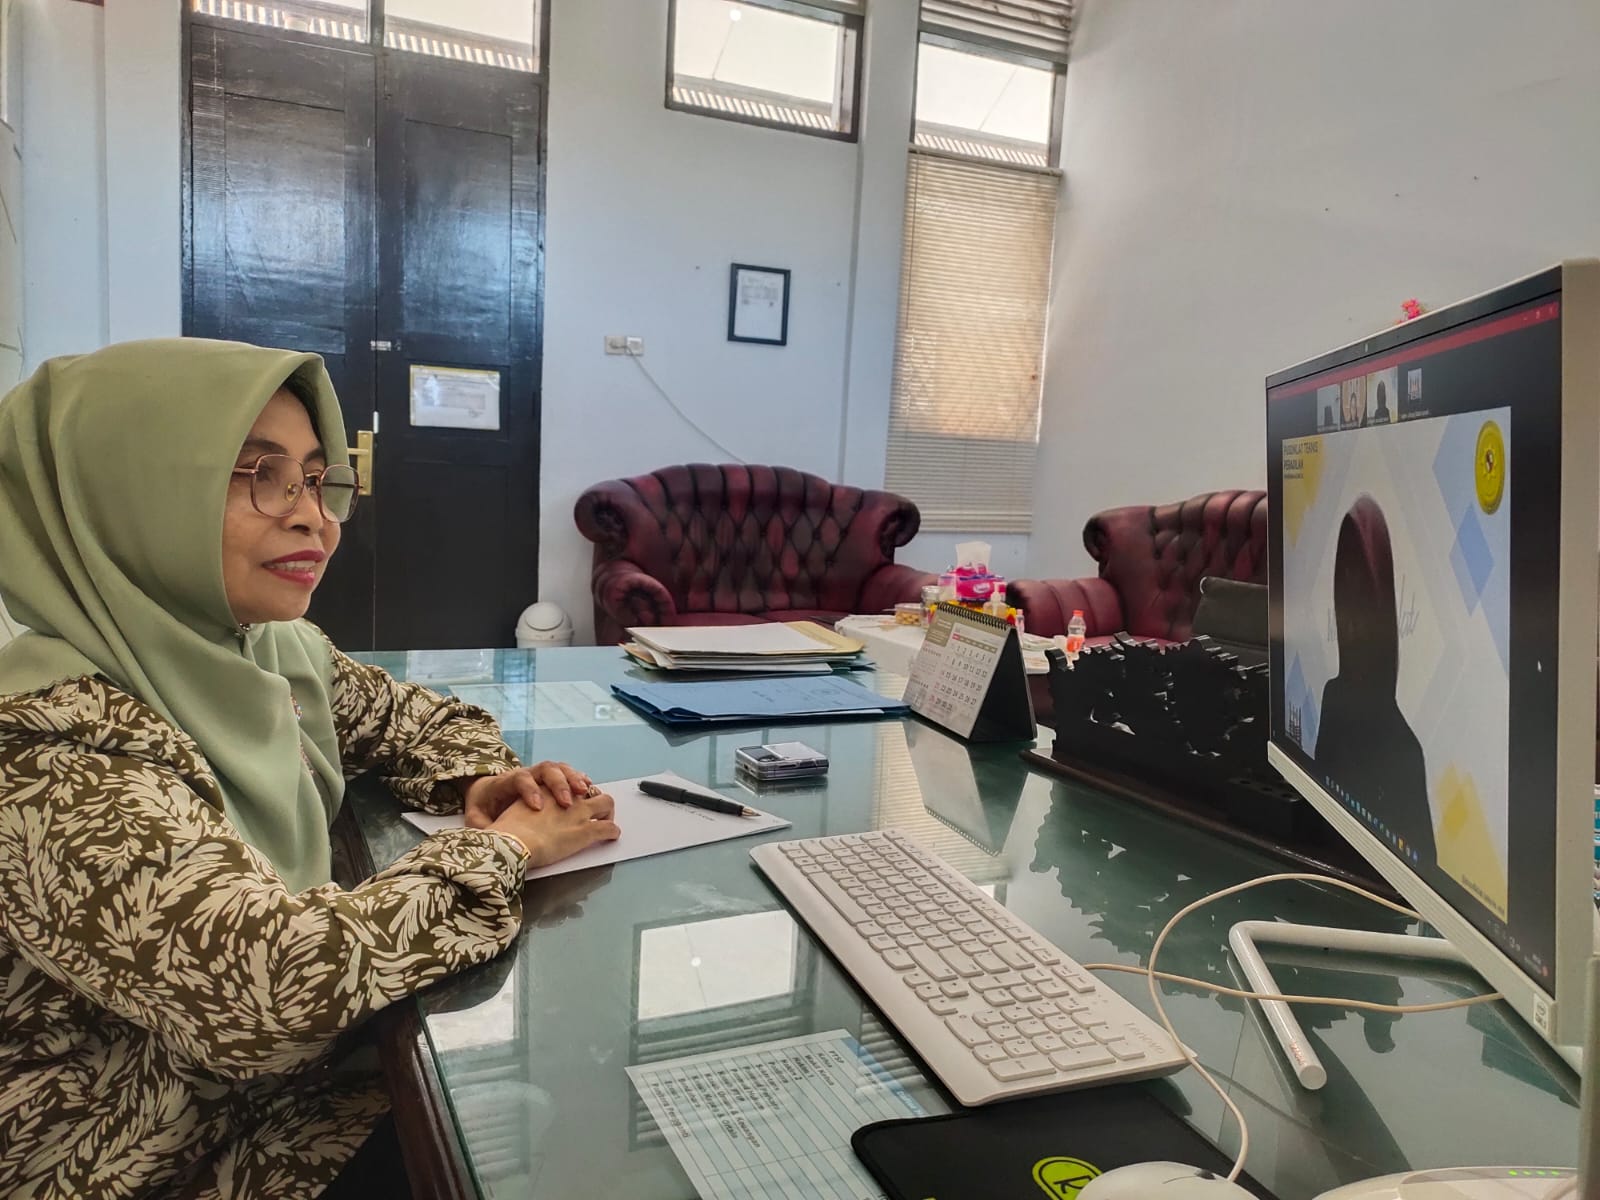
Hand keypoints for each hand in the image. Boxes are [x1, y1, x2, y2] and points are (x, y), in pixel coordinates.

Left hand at [461, 761, 593, 827]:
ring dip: (574, 779)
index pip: (519, 778)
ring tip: (585, 792)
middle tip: (567, 802)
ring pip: (560, 769)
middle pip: (545, 769)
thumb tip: (486, 839)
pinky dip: (579, 780)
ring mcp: (540, 776)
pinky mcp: (551, 782)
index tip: (537, 808)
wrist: (486, 793)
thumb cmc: (483, 807)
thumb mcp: (475, 818)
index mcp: (505, 782)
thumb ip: (481, 826)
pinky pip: (568, 775)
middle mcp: (526, 774)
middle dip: (558, 783)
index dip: (529, 790)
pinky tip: (589, 790)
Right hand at [489, 788, 620, 867]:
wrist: (512, 842)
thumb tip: (490, 824)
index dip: (572, 788)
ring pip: (606, 802)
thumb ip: (513, 811)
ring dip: (608, 811)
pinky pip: (608, 828)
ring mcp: (578, 813)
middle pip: (589, 789)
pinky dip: (612, 832)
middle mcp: (565, 798)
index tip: (576, 793)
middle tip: (594, 810)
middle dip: (594, 798)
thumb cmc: (504, 832)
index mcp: (545, 789)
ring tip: (608, 820)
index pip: (565, 781)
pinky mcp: (585, 831)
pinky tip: (612, 836)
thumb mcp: (508, 813)